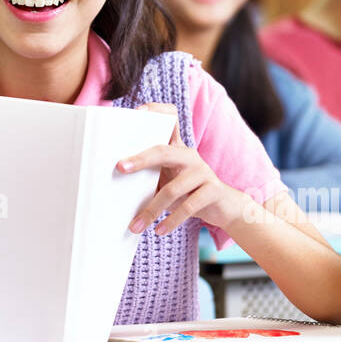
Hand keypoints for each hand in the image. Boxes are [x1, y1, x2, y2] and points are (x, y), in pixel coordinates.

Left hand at [119, 103, 240, 234]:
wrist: (225, 207)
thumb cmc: (188, 191)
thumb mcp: (169, 180)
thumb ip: (150, 177)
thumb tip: (115, 185)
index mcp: (177, 148)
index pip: (171, 118)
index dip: (156, 110)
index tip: (137, 111)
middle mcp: (189, 155)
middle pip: (163, 150)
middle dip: (140, 159)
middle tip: (120, 167)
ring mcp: (203, 171)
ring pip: (173, 188)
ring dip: (151, 210)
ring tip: (136, 226)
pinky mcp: (213, 191)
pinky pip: (188, 206)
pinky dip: (171, 220)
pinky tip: (159, 230)